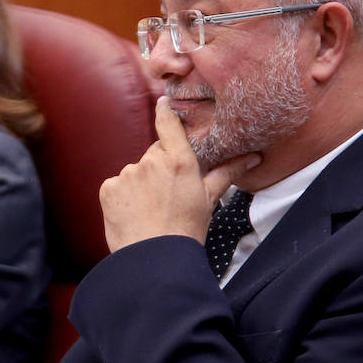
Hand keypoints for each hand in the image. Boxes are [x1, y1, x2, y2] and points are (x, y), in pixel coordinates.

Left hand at [99, 97, 260, 252]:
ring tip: (151, 210)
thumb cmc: (186, 230)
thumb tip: (253, 157)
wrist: (155, 260)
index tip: (163, 102)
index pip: (168, 124)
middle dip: (158, 169)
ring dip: (140, 185)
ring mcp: (127, 174)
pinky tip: (134, 214)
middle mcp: (151, 162)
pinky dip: (122, 197)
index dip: (165, 111)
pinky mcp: (108, 188)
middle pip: (153, 155)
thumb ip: (227, 172)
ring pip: (134, 173)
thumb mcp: (209, 199)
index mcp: (178, 161)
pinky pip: (116, 186)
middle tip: (167, 196)